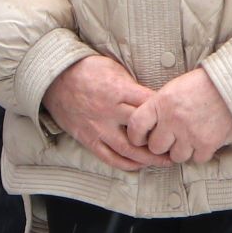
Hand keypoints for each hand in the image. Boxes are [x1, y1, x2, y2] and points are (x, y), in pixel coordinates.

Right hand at [44, 55, 173, 172]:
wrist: (52, 79)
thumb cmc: (85, 70)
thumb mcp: (113, 68)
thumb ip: (132, 85)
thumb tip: (153, 99)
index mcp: (118, 91)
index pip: (151, 106)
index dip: (167, 113)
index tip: (178, 118)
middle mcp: (109, 111)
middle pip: (144, 131)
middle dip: (164, 139)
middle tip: (179, 143)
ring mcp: (97, 127)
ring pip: (129, 149)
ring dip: (149, 158)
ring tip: (165, 160)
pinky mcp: (87, 138)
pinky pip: (109, 157)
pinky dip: (126, 164)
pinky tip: (139, 165)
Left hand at [125, 67, 231, 164]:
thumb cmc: (202, 85)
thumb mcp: (173, 89)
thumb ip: (158, 107)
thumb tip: (146, 126)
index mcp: (160, 103)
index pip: (136, 126)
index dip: (135, 135)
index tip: (141, 138)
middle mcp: (173, 120)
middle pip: (156, 147)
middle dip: (161, 145)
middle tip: (169, 139)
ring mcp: (190, 134)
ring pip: (176, 156)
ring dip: (181, 151)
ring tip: (187, 140)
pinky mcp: (208, 143)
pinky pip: (197, 159)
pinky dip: (199, 153)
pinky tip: (202, 142)